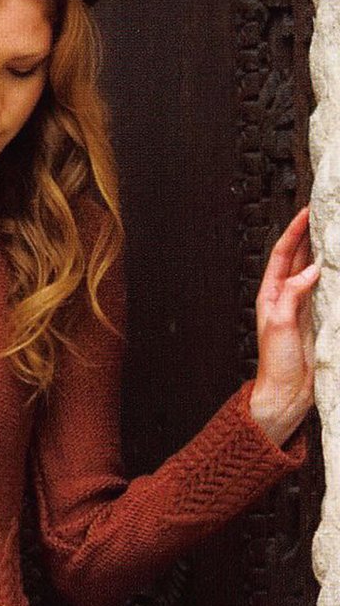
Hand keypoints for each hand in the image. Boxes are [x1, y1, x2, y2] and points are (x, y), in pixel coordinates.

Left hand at [250, 204, 318, 445]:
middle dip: (311, 235)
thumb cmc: (276, 361)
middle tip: (327, 214)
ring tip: (337, 233)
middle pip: (300, 258)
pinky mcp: (319, 317)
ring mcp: (304, 305)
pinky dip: (335, 276)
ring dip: (324, 252)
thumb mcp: (280, 323)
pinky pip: (329, 290)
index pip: (283, 254)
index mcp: (271, 293)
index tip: (307, 212)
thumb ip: (293, 294)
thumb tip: (312, 268)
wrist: (286, 393)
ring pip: (315, 271)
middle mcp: (286, 295)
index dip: (294, 232)